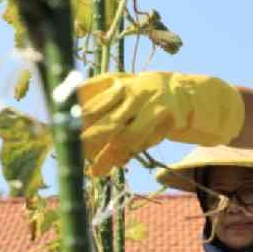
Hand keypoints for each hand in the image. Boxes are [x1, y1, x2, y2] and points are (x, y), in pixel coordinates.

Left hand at [78, 72, 245, 175]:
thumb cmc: (154, 99)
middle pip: (100, 113)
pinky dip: (126, 154)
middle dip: (82, 136)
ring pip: (120, 131)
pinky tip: (114, 163)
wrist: (198, 95)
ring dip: (104, 154)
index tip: (54, 126)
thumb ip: (107, 107)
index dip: (69, 109)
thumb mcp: (130, 95)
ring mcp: (150, 101)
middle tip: (68, 152)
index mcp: (119, 80)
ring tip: (93, 171)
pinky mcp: (166, 116)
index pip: (86, 92)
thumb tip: (78, 131)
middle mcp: (132, 87)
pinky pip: (141, 140)